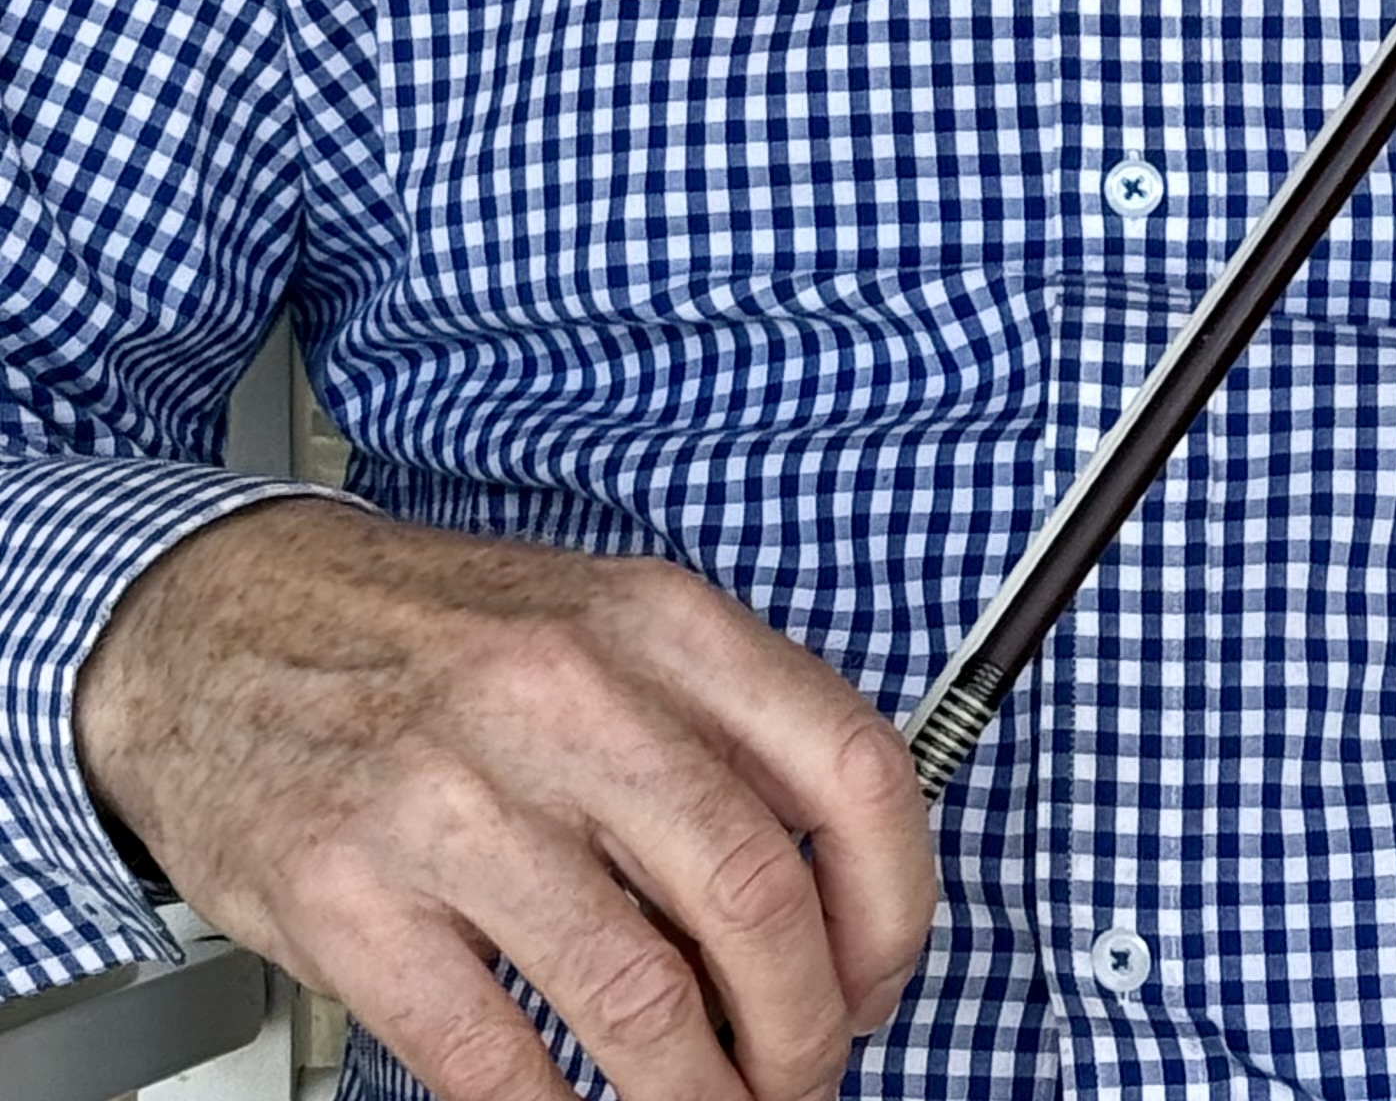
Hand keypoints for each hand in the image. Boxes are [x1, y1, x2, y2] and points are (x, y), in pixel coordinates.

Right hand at [74, 503, 935, 1100]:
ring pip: (640, 1001)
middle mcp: (571, 696)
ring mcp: (455, 800)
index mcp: (660, 622)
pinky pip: (495, 1060)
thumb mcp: (605, 627)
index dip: (893, 905)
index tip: (880, 980)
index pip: (851, 768)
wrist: (221, 623)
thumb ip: (717, 736)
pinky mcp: (352, 900)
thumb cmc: (434, 639)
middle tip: (802, 1077)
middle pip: (758, 901)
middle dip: (805, 1030)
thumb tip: (826, 905)